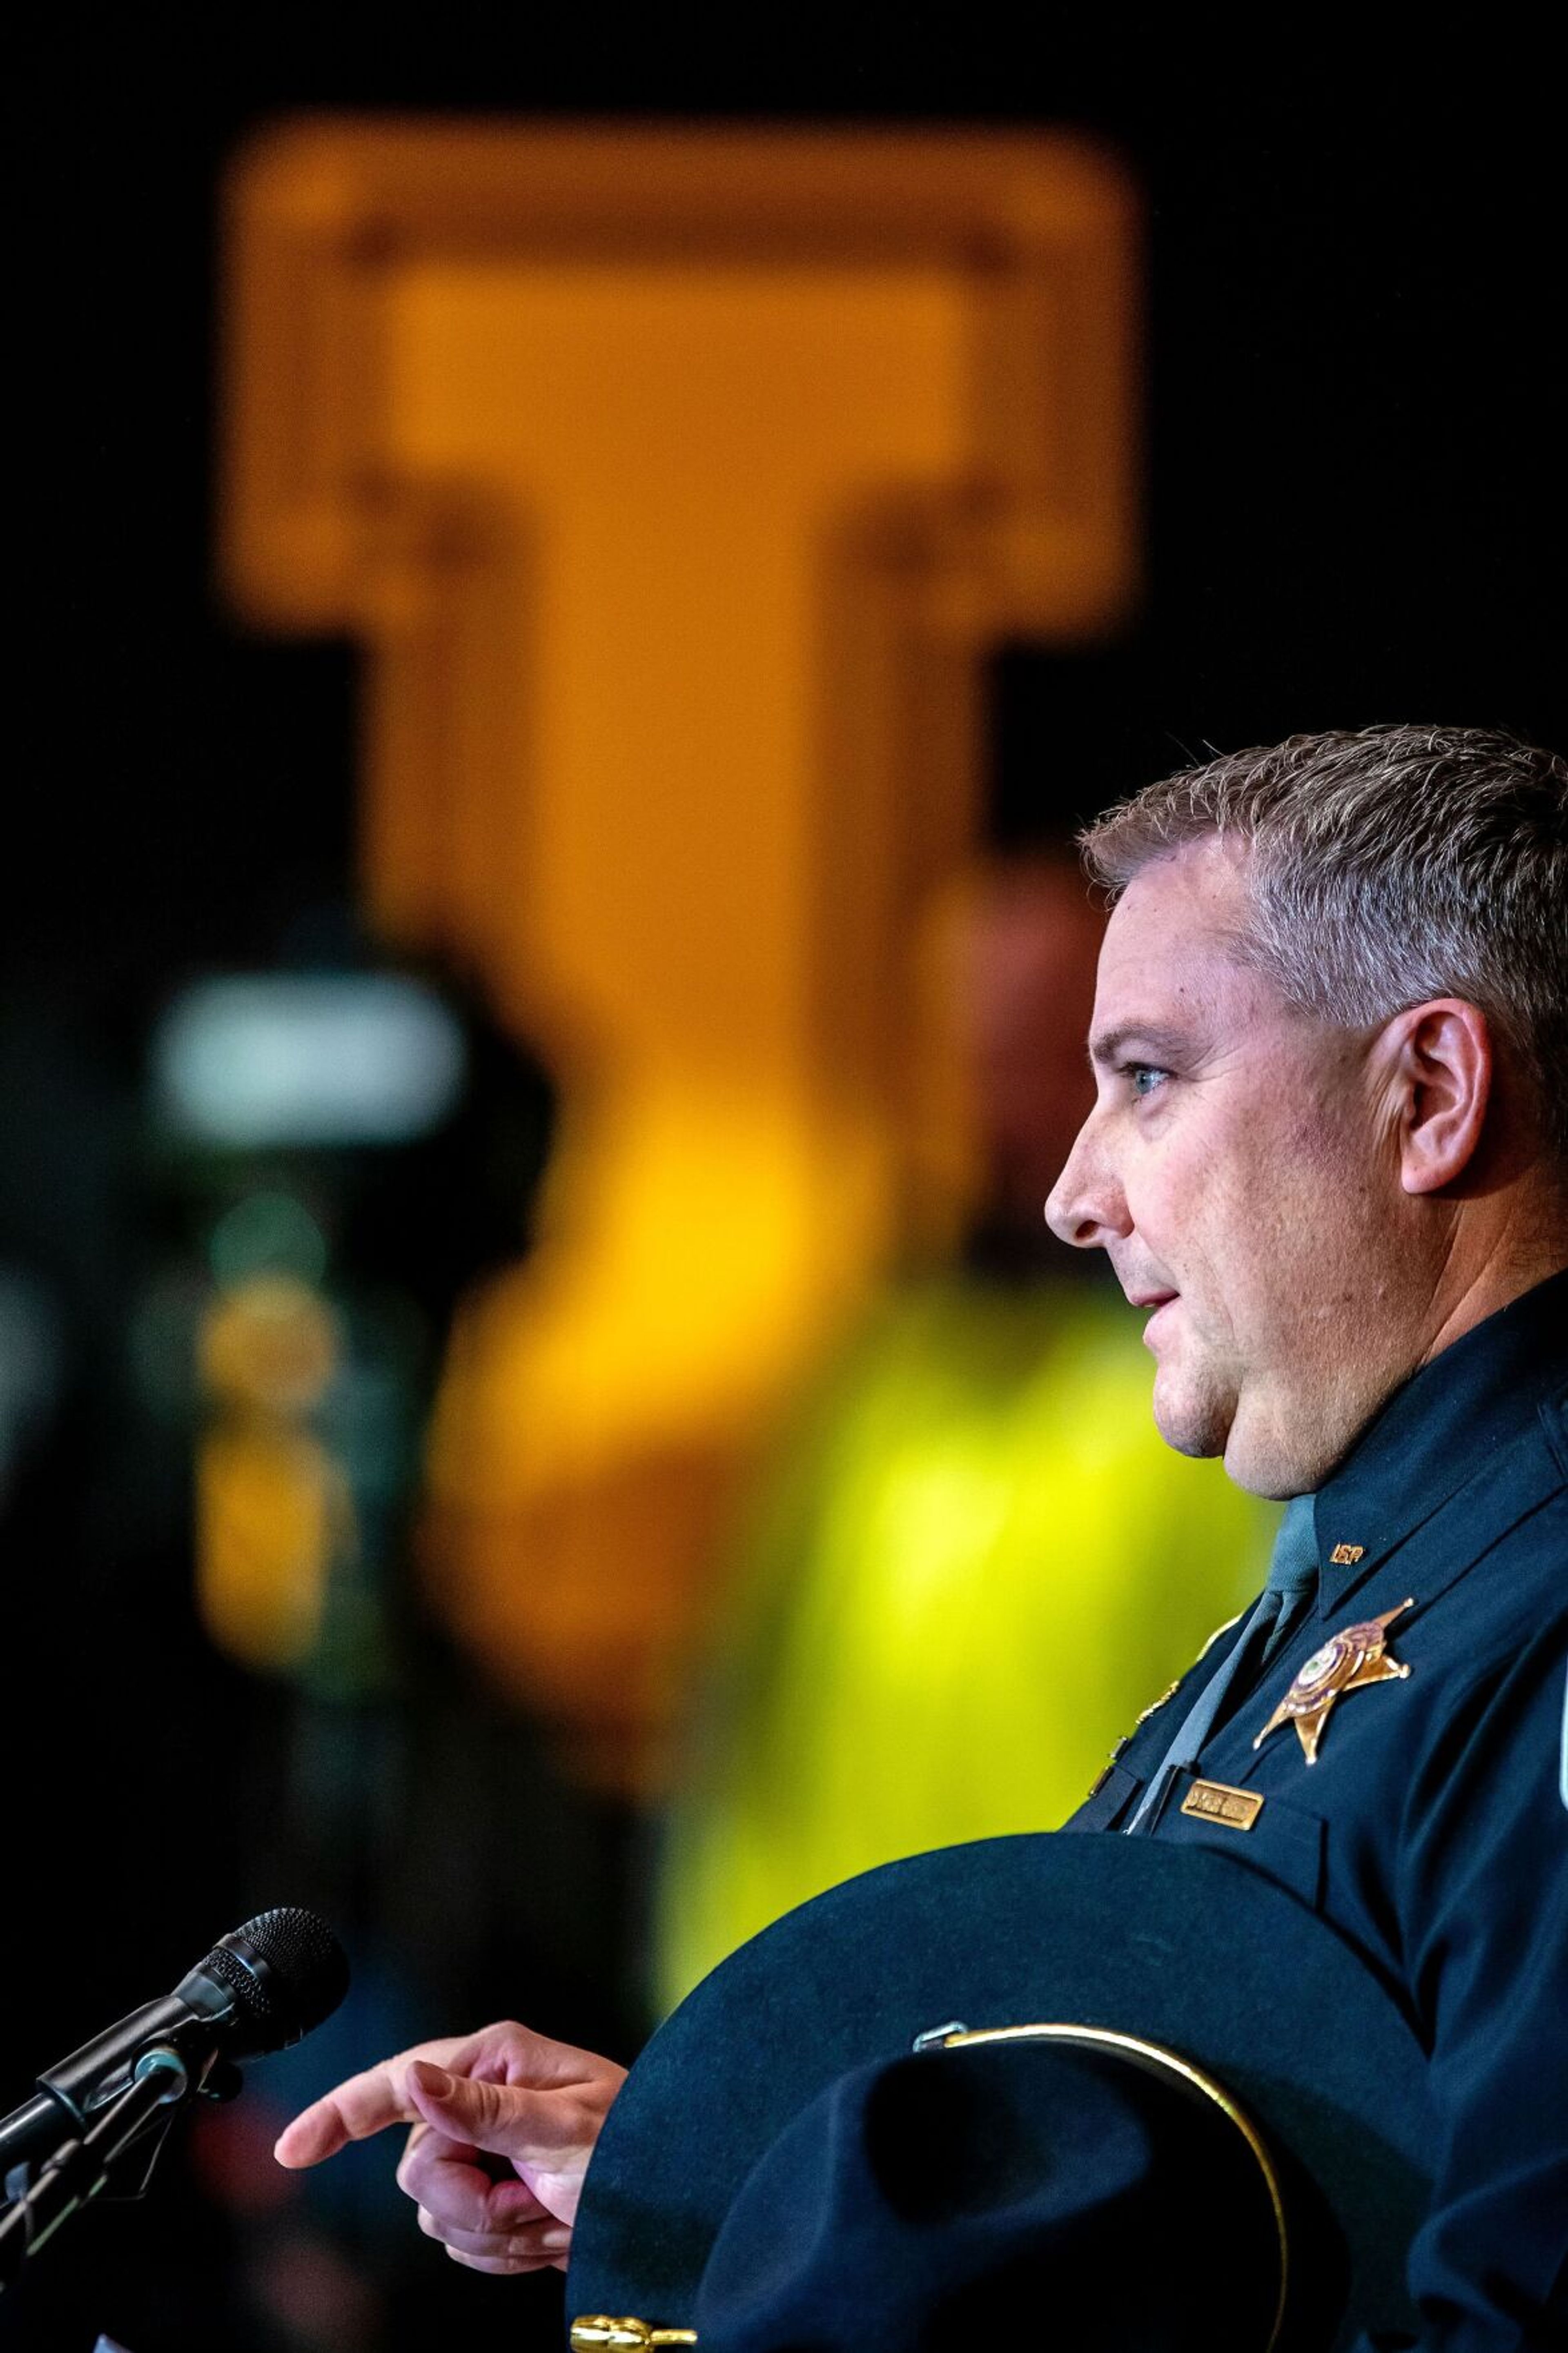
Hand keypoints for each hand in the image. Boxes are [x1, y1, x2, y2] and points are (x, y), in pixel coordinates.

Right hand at [274, 2020, 626, 2273]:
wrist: (673, 2200)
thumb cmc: (636, 2148)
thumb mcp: (567, 2127)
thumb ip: (486, 2108)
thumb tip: (417, 2077)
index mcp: (494, 2061)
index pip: (396, 2083)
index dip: (338, 2116)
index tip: (292, 2151)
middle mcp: (480, 2098)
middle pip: (417, 2169)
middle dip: (472, 2202)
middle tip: (534, 2202)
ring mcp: (484, 2148)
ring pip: (435, 2212)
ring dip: (494, 2230)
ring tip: (550, 2213)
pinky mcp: (491, 2191)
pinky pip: (460, 2239)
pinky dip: (502, 2248)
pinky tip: (544, 2230)